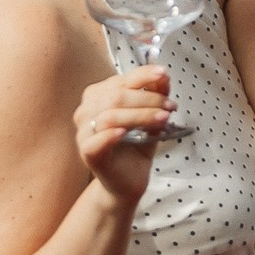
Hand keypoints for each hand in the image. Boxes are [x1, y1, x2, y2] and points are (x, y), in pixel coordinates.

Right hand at [74, 65, 171, 202]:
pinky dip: (110, 134)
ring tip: (163, 118)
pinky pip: (96, 140)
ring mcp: (84, 132)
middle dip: (148, 98)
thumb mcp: (151, 117)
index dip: (143, 75)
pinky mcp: (87, 152)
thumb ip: (155, 96)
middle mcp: (86, 111)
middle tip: (170, 106)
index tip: (164, 74)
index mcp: (98, 96)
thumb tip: (163, 77)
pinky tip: (124, 133)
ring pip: (110, 116)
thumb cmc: (137, 146)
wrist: (129, 180)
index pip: (120, 80)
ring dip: (140, 115)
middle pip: (116, 96)